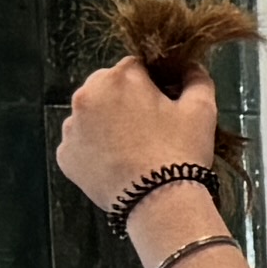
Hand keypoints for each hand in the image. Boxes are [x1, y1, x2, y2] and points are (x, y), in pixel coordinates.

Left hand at [52, 51, 223, 214]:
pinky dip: (96, 149)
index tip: (165, 103)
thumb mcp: (202, 110)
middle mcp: (86, 96)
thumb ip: (196, 79)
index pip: (135, 67)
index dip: (153, 83)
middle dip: (125, 100)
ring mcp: (71, 127)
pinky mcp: (65, 154)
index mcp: (119, 78)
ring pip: (91, 115)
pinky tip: (117, 163)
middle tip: (149, 127)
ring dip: (107, 123)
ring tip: (133, 148)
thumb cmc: (180, 151)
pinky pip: (81, 143)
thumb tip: (191, 66)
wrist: (158, 201)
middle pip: (107, 87)